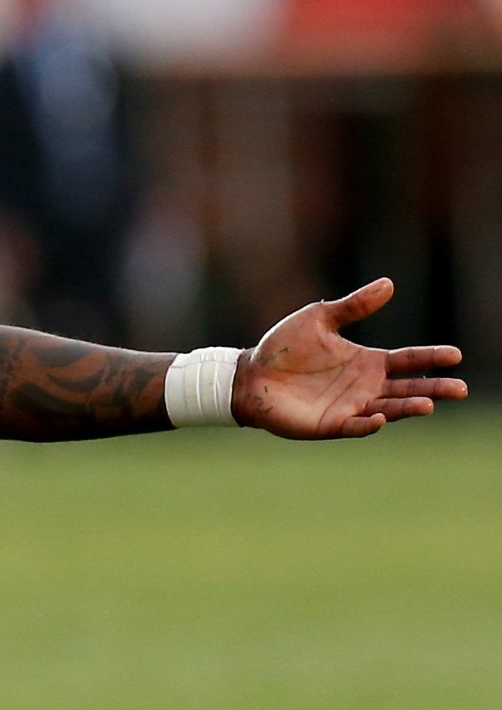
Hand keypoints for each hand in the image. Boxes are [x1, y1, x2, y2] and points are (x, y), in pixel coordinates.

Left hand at [233, 278, 467, 438]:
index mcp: (367, 362)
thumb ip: (354, 306)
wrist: (250, 374)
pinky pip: (356, 426)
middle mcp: (366, 386)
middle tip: (459, 388)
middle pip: (408, 388)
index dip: (430, 357)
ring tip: (428, 404)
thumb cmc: (284, 347)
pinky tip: (380, 417)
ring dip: (408, 407)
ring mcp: (351, 407)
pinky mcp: (332, 424)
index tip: (455, 354)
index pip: (407, 360)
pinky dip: (369, 423)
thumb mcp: (319, 318)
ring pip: (389, 408)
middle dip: (434, 389)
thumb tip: (389, 283)